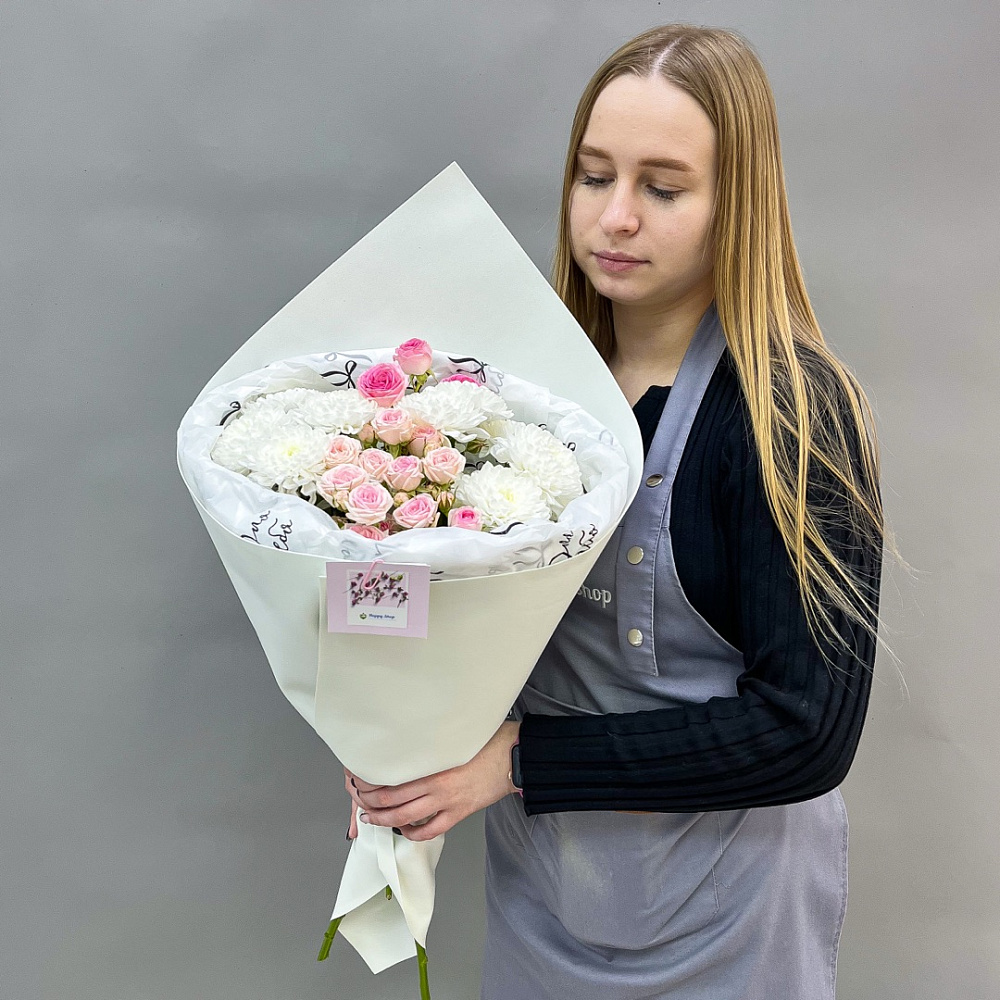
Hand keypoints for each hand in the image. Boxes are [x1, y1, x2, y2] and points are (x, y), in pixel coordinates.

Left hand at [345, 721, 519, 841]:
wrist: (516, 757)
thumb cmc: (489, 741)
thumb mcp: (455, 736)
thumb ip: (432, 742)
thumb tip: (409, 738)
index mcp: (434, 764)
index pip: (392, 776)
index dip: (370, 780)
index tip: (358, 776)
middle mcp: (437, 786)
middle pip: (391, 800)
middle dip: (368, 802)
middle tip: (357, 798)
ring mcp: (448, 803)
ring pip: (405, 818)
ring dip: (383, 820)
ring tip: (370, 818)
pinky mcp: (460, 813)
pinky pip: (430, 830)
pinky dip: (413, 834)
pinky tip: (404, 831)